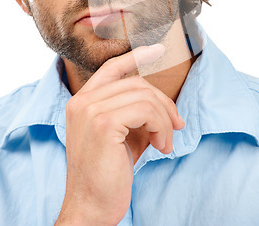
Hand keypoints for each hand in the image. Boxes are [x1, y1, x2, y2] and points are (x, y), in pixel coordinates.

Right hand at [55, 44, 184, 224]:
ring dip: (165, 119)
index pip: (111, 67)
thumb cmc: (109, 174)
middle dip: (163, 103)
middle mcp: (81, 101)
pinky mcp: (103, 123)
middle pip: (137, 83)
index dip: (136, 56)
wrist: (91, 208)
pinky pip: (146, 111)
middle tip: (176, 125)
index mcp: (82, 102)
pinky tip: (161, 147)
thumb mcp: (124, 135)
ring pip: (145, 96)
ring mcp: (90, 110)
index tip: (158, 49)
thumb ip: (136, 113)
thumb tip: (165, 104)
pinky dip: (161, 127)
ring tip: (166, 142)